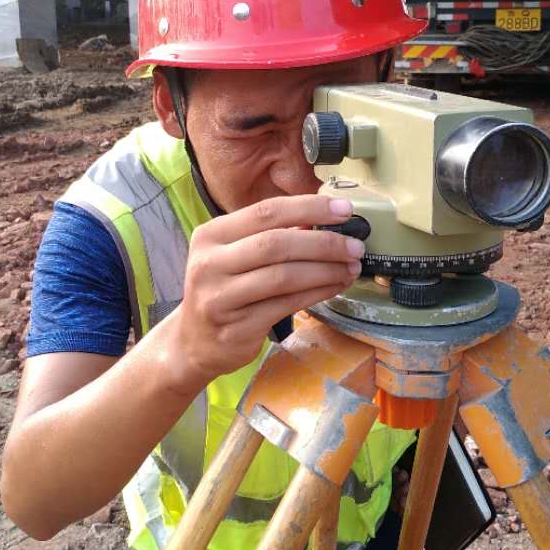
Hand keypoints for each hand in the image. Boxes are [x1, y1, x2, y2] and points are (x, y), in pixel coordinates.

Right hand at [166, 194, 363, 386]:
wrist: (194, 341)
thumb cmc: (223, 290)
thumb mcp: (233, 254)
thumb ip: (270, 234)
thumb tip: (323, 218)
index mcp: (210, 235)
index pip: (266, 212)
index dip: (309, 208)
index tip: (344, 210)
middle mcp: (210, 263)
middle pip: (276, 243)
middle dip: (323, 243)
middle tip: (354, 245)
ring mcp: (220, 298)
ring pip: (284, 276)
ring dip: (325, 270)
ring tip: (350, 267)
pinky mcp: (237, 327)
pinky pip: (287, 304)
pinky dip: (317, 292)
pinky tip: (334, 286)